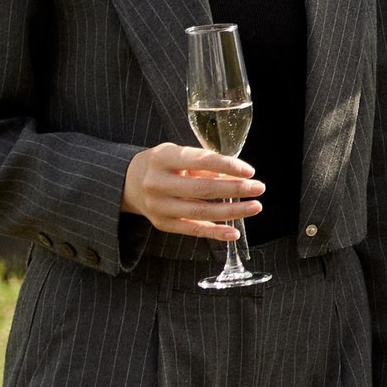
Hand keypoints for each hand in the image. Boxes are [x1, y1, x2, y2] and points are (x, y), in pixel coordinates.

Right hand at [123, 144, 262, 240]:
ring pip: (200, 212)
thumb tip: (238, 176)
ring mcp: (158, 206)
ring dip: (232, 211)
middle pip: (202, 189)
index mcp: (163, 158)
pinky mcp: (162, 223)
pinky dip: (215, 233)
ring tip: (255, 207)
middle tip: (259, 188)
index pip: (201, 161)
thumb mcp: (178, 154)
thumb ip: (204, 163)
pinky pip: (192, 230)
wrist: (128, 182)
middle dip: (235, 189)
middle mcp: (157, 182)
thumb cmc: (163, 164)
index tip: (250, 171)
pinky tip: (235, 233)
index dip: (228, 166)